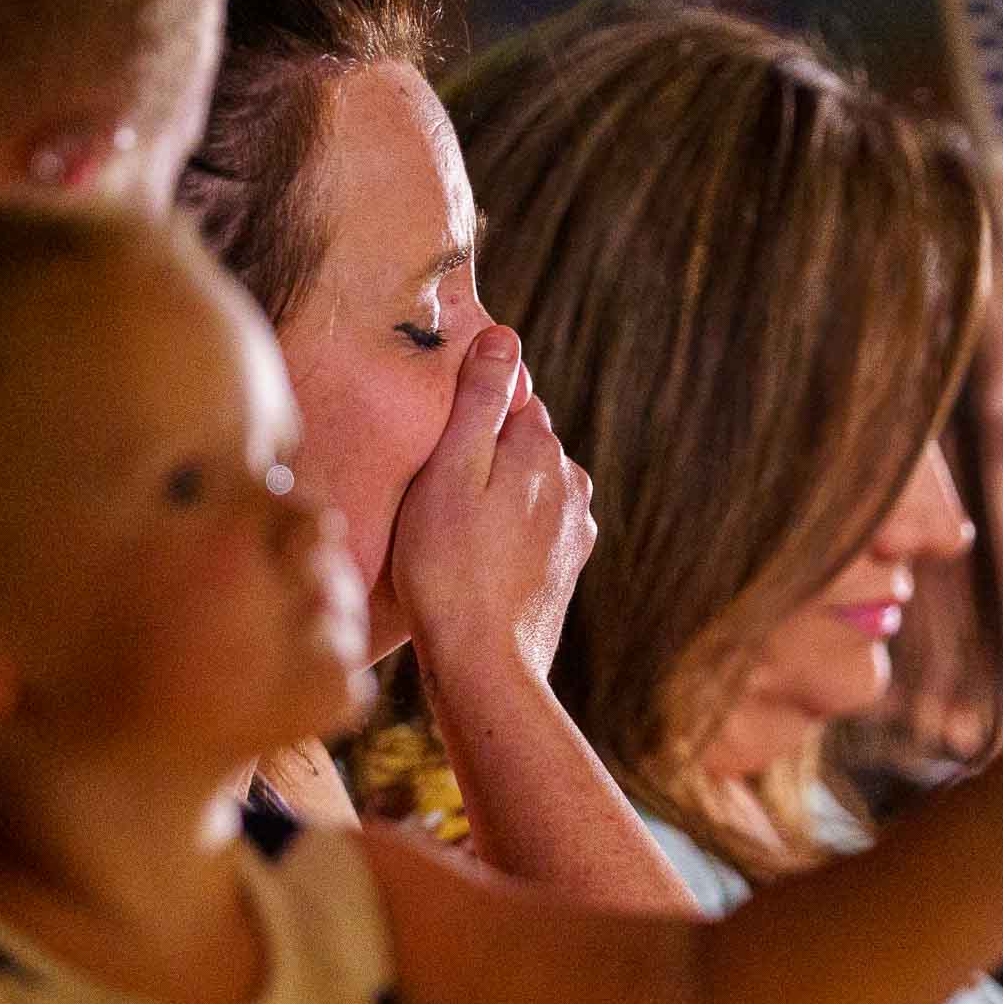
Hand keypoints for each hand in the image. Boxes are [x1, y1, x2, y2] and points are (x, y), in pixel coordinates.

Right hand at [393, 325, 596, 685]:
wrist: (485, 666)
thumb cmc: (450, 567)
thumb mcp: (450, 471)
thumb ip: (478, 402)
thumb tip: (503, 337)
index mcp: (544, 450)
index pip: (511, 397)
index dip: (468, 409)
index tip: (432, 436)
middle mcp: (571, 485)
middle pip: (519, 443)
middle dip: (482, 451)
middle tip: (429, 484)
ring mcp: (573, 531)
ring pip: (524, 489)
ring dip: (491, 495)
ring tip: (445, 526)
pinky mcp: (564, 571)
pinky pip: (528, 531)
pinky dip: (502, 534)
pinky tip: (469, 558)